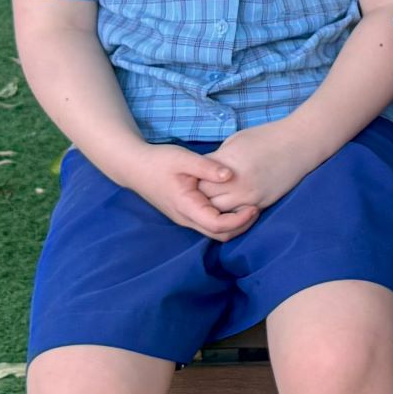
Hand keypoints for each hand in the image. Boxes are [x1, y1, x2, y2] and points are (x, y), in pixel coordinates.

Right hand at [113, 143, 258, 241]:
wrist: (135, 166)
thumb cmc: (159, 161)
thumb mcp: (183, 159)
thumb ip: (207, 167)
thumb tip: (230, 175)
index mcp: (186, 206)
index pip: (217, 225)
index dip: (240, 220)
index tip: (255, 206)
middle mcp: (186, 218)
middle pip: (219, 234)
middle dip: (241, 225)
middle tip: (257, 207)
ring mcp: (185, 218)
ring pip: (214, 232)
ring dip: (235, 223)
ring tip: (250, 205)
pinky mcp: (186, 213)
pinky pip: (209, 223)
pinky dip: (226, 219)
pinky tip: (236, 203)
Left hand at [196, 121, 317, 214]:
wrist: (300, 143)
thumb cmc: (267, 137)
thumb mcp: (235, 142)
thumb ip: (217, 160)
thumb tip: (204, 174)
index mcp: (226, 165)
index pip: (197, 182)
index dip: (191, 182)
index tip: (191, 180)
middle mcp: (236, 184)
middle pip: (205, 200)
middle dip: (200, 197)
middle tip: (197, 193)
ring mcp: (250, 196)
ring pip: (220, 213)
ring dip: (215, 207)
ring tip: (213, 199)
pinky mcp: (262, 203)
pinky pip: (238, 215)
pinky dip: (231, 212)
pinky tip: (229, 205)